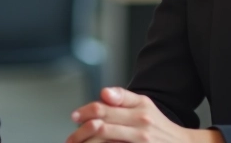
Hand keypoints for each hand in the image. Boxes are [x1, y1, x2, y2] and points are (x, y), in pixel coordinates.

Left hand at [66, 87, 222, 142]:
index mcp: (140, 108)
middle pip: (101, 125)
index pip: (104, 108)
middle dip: (81, 132)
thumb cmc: (159, 126)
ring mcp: (141, 141)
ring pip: (104, 139)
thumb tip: (103, 92)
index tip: (75, 116)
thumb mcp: (145, 105)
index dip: (85, 112)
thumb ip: (124, 98)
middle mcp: (141, 124)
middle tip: (71, 138)